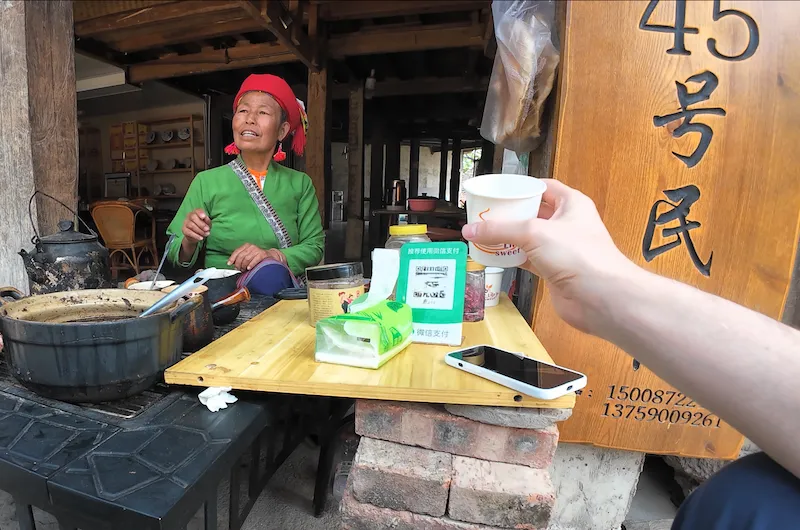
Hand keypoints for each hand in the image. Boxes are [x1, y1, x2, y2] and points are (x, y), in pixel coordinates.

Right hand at [182, 209, 210, 242]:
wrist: (196, 235)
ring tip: (206, 234)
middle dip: (201, 224)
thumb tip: (206, 219)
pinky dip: (196, 235)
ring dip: (200, 231)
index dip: (200, 213)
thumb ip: (207, 221)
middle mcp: (189, 216)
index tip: (204, 217)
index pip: (197, 210)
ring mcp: (185, 222)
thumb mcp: (207, 224)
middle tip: (207, 229)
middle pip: (193, 217)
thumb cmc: (202, 227)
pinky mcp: (184, 230)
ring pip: (191, 225)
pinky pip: (189, 232)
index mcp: (196, 212)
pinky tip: (201, 238)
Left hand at [227, 245, 285, 270]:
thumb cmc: (257, 257)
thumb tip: (231, 263)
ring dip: (244, 266)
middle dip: (238, 264)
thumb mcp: (248, 255)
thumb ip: (240, 258)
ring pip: (247, 258)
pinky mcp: (262, 254)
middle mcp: (251, 246)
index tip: (229, 264)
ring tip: (244, 269)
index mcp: (246, 246)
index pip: (237, 251)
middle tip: (238, 269)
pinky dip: (251, 264)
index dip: (232, 258)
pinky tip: (249, 268)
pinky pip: (255, 260)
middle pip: (241, 256)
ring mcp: (257, 250)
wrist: (270, 256)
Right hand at [461, 178, 637, 333]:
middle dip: (510, 214)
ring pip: (529, 238)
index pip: (543, 188)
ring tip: (484, 234)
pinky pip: (528, 259)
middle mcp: (567, 224)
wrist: (600, 298)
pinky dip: (512, 258)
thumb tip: (472, 229)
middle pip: (532, 213)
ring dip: (508, 238)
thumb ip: (500, 229)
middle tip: (485, 214)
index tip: (498, 192)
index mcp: (571, 204)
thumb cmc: (580, 256)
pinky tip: (495, 256)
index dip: (521, 188)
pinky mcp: (554, 270)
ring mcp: (560, 248)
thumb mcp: (535, 233)